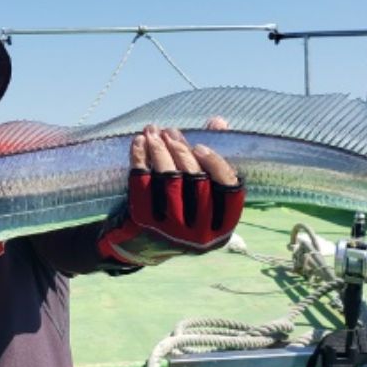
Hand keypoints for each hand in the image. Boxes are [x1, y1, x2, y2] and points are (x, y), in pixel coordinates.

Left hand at [98, 118, 243, 266]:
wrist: (144, 245)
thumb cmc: (183, 210)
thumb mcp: (203, 191)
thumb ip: (213, 156)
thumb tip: (219, 122)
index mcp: (222, 226)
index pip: (228, 190)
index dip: (216, 164)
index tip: (200, 146)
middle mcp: (201, 233)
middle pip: (195, 181)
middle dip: (182, 151)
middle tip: (170, 132)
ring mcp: (172, 230)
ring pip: (169, 180)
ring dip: (159, 151)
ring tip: (153, 132)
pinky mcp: (146, 224)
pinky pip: (142, 185)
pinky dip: (139, 160)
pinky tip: (138, 142)